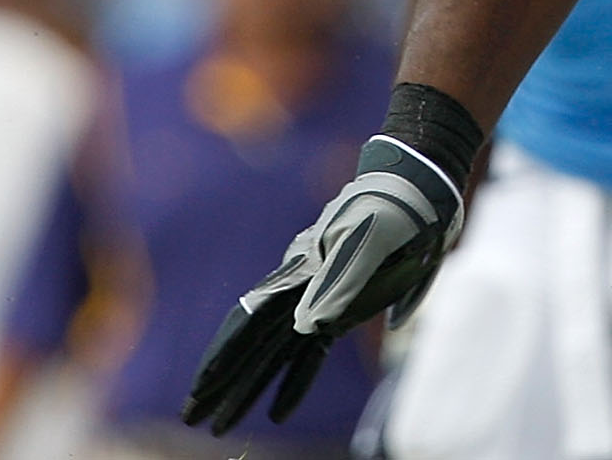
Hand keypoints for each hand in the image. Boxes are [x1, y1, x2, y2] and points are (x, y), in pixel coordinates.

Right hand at [183, 136, 463, 433]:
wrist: (419, 187)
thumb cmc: (392, 207)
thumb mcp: (371, 236)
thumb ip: (342, 279)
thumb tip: (304, 327)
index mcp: (300, 270)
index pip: (252, 319)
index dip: (227, 352)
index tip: (204, 383)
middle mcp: (301, 290)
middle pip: (253, 344)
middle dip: (222, 382)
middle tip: (192, 417)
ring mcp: (320, 301)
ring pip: (274, 354)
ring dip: (248, 389)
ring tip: (221, 424)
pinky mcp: (345, 310)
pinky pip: (312, 354)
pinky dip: (295, 382)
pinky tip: (278, 412)